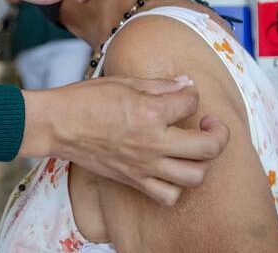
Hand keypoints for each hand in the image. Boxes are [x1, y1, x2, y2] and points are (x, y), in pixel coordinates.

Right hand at [20, 77, 229, 205]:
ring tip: (195, 149)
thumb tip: (187, 85)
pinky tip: (172, 170)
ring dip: (202, 161)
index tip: (183, 92)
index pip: (192, 102)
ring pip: (195, 175)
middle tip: (210, 124)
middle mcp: (153, 142)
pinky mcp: (134, 180)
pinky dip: (176, 186)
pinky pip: (168, 195)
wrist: (58, 124)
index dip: (192, 94)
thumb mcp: (126, 82)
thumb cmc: (86, 99)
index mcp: (151, 112)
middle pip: (209, 146)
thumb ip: (161, 85)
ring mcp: (145, 165)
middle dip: (218, 132)